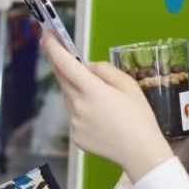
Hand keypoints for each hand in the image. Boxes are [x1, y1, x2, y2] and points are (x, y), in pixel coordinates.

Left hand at [40, 33, 175, 180]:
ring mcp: (73, 122)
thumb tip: (86, 65)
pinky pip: (74, 115)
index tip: (46, 33)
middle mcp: (77, 105)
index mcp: (91, 90)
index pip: (64, 63)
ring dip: (75, 90)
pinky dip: (82, 110)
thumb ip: (104, 70)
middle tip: (63, 53)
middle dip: (61, 64)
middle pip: (61, 78)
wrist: (143, 155)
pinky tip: (101, 119)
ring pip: (68, 97)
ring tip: (100, 98)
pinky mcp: (75, 136)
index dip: (52, 46)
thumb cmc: (140, 118)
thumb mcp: (129, 86)